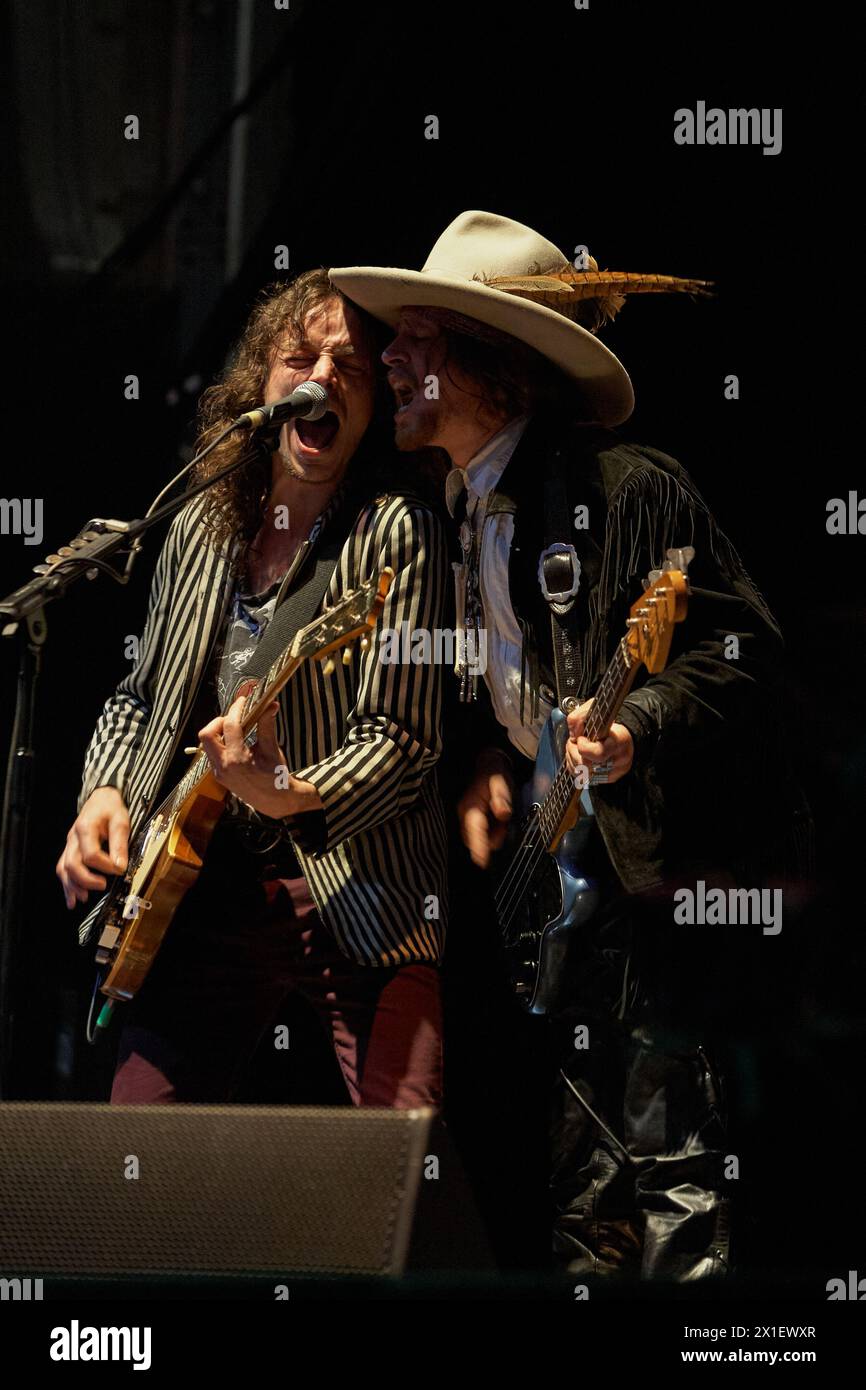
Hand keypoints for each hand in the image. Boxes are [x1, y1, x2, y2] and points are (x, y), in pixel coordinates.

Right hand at [56, 786, 129, 908]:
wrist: (101, 798)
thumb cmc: (110, 808)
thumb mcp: (121, 821)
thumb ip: (120, 843)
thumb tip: (120, 866)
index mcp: (85, 828)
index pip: (91, 854)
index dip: (105, 866)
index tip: (119, 870)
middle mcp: (73, 838)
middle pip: (72, 864)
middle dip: (86, 879)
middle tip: (103, 885)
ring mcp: (69, 845)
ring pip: (64, 869)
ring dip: (73, 886)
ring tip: (84, 898)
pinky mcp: (70, 850)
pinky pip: (63, 869)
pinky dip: (67, 885)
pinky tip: (72, 899)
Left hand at [197, 683, 319, 817]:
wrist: (275, 800)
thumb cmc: (276, 776)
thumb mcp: (271, 749)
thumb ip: (267, 725)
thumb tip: (270, 705)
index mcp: (237, 759)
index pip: (230, 725)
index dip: (236, 709)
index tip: (243, 700)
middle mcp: (224, 766)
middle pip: (206, 734)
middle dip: (219, 721)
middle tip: (235, 717)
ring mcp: (219, 772)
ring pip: (206, 744)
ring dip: (218, 732)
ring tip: (236, 729)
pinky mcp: (219, 775)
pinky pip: (212, 753)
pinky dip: (221, 743)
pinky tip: (235, 741)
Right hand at [458, 749, 513, 868]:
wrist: (489, 766)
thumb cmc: (495, 775)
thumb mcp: (501, 783)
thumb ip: (501, 797)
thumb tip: (503, 813)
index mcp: (470, 807)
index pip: (474, 831)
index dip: (478, 847)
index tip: (482, 862)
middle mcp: (464, 815)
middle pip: (474, 839)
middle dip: (491, 838)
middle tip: (504, 823)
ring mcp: (466, 819)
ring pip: (478, 839)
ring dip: (492, 835)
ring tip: (502, 819)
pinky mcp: (470, 822)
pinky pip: (480, 835)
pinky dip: (491, 832)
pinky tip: (498, 820)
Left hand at [565, 699, 632, 785]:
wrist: (623, 734)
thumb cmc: (609, 723)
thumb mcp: (594, 711)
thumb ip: (579, 718)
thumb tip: (573, 734)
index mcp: (619, 741)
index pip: (598, 753)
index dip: (583, 747)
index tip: (581, 738)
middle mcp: (619, 759)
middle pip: (586, 765)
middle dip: (573, 752)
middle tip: (575, 742)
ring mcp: (614, 771)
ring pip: (582, 774)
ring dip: (573, 759)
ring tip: (577, 748)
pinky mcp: (609, 778)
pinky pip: (584, 778)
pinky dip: (577, 767)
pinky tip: (580, 756)